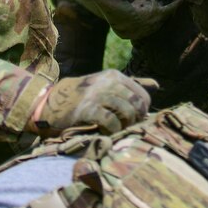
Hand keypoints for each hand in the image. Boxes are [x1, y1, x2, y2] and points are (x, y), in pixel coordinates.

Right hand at [27, 72, 152, 135]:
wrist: (52, 103)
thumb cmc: (84, 97)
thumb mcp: (106, 85)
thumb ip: (130, 85)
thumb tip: (156, 85)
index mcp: (113, 75)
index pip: (142, 95)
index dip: (142, 111)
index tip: (135, 120)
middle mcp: (106, 82)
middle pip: (136, 104)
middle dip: (135, 119)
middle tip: (127, 126)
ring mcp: (96, 95)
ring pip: (126, 112)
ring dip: (124, 125)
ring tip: (116, 129)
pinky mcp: (87, 110)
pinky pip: (111, 122)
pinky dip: (112, 130)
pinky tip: (106, 131)